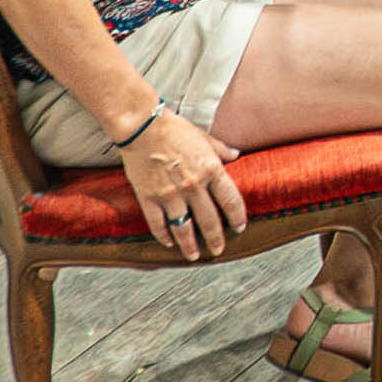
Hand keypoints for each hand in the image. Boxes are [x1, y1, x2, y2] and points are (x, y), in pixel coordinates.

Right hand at [120, 109, 248, 260]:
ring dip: (190, 245)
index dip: (237, 217)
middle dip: (216, 239)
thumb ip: (221, 149)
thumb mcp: (204, 136)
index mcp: (211, 169)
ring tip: (194, 255)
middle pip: (209, 221)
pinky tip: (168, 242)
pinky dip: (163, 235)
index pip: (231, 201)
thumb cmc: (174, 128)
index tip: (239, 227)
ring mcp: (170, 194)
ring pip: (184, 228)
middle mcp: (193, 186)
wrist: (142, 125)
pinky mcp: (149, 197)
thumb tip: (235, 155)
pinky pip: (158, 223)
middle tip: (218, 250)